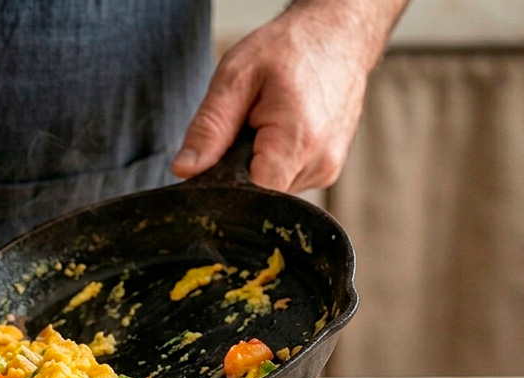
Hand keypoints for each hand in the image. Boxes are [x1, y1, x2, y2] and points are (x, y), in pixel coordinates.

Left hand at [171, 1, 401, 192]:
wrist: (338, 36)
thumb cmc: (289, 48)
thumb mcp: (235, 77)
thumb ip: (209, 129)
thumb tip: (185, 170)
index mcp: (297, 141)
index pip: (249, 196)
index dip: (224, 184)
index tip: (218, 157)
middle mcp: (319, 163)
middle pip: (259, 193)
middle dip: (239, 168)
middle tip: (244, 126)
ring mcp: (327, 169)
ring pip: (271, 188)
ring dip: (256, 163)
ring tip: (264, 123)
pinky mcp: (327, 169)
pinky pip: (286, 178)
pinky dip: (273, 160)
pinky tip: (277, 131)